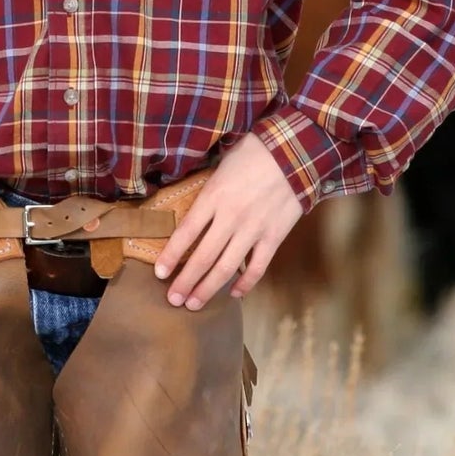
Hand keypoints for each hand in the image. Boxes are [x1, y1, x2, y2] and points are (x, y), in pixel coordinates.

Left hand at [153, 134, 302, 310]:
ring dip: (208, 289)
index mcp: (213, 196)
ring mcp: (253, 230)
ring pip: (226, 268)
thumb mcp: (222, 164)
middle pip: (202, 257)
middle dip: (185, 281)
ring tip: (193, 304)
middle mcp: (230, 217)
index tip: (159, 273)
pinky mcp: (274, 237)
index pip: (186, 233)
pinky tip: (233, 294)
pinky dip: (245, 284)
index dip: (171, 255)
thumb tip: (193, 208)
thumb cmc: (254, 151)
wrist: (295, 152)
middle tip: (173, 300)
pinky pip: (257, 267)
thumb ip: (209, 189)